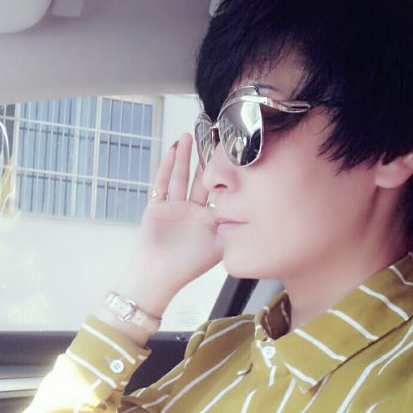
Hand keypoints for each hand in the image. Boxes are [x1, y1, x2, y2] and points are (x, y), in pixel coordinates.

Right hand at [116, 133, 222, 315]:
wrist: (157, 277)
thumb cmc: (187, 266)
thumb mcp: (219, 246)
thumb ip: (234, 227)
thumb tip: (255, 207)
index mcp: (209, 220)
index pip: (220, 191)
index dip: (226, 174)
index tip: (233, 154)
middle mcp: (193, 211)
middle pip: (200, 179)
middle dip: (205, 159)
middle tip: (211, 136)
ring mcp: (174, 207)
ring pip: (181, 176)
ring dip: (185, 156)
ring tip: (189, 135)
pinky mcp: (157, 206)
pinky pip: (163, 183)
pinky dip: (167, 166)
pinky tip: (173, 149)